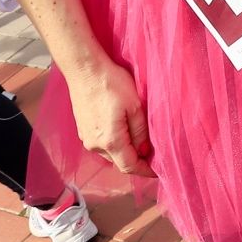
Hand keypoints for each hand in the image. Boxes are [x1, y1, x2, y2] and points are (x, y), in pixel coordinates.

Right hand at [70, 55, 153, 175]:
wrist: (84, 69)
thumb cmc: (111, 83)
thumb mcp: (135, 106)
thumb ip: (141, 132)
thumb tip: (144, 150)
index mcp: (110, 141)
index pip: (129, 166)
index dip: (145, 171)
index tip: (159, 171)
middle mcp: (95, 145)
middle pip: (119, 161)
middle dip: (136, 160)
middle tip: (153, 153)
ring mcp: (86, 138)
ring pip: (110, 153)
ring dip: (124, 150)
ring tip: (139, 138)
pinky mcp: (82, 129)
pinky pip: (101, 143)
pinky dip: (114, 142)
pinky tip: (122, 128)